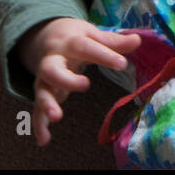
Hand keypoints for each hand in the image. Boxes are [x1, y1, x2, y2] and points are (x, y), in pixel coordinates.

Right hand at [16, 17, 140, 146]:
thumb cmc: (75, 37)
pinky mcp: (42, 93)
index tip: (122, 64)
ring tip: (56, 117)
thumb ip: (113, 41)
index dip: (103, 55)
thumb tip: (137, 40)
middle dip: (66, 79)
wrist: (45, 36)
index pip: (85, 47)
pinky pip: (37, 110)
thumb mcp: (92, 34)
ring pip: (42, 91)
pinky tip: (44, 140)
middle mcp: (53, 60)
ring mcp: (45, 78)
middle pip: (52, 69)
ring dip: (47, 104)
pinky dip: (39, 125)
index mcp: (69, 42)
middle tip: (85, 85)